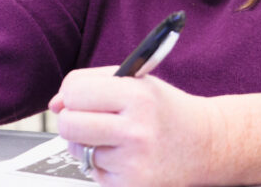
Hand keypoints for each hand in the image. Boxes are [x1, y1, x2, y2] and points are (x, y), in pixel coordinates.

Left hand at [48, 67, 222, 186]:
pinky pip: (94, 172)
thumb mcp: (134, 82)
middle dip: (71, 120)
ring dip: (87, 144)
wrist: (206, 144)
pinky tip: (125, 156)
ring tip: (115, 137)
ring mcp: (134, 162)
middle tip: (88, 118)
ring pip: (78, 150)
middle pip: (68, 124)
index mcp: (137, 96)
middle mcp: (136, 130)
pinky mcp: (133, 185)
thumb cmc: (164, 110)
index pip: (74, 91)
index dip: (71, 94)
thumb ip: (90, 83)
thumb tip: (54, 104)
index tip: (80, 97)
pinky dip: (102, 165)